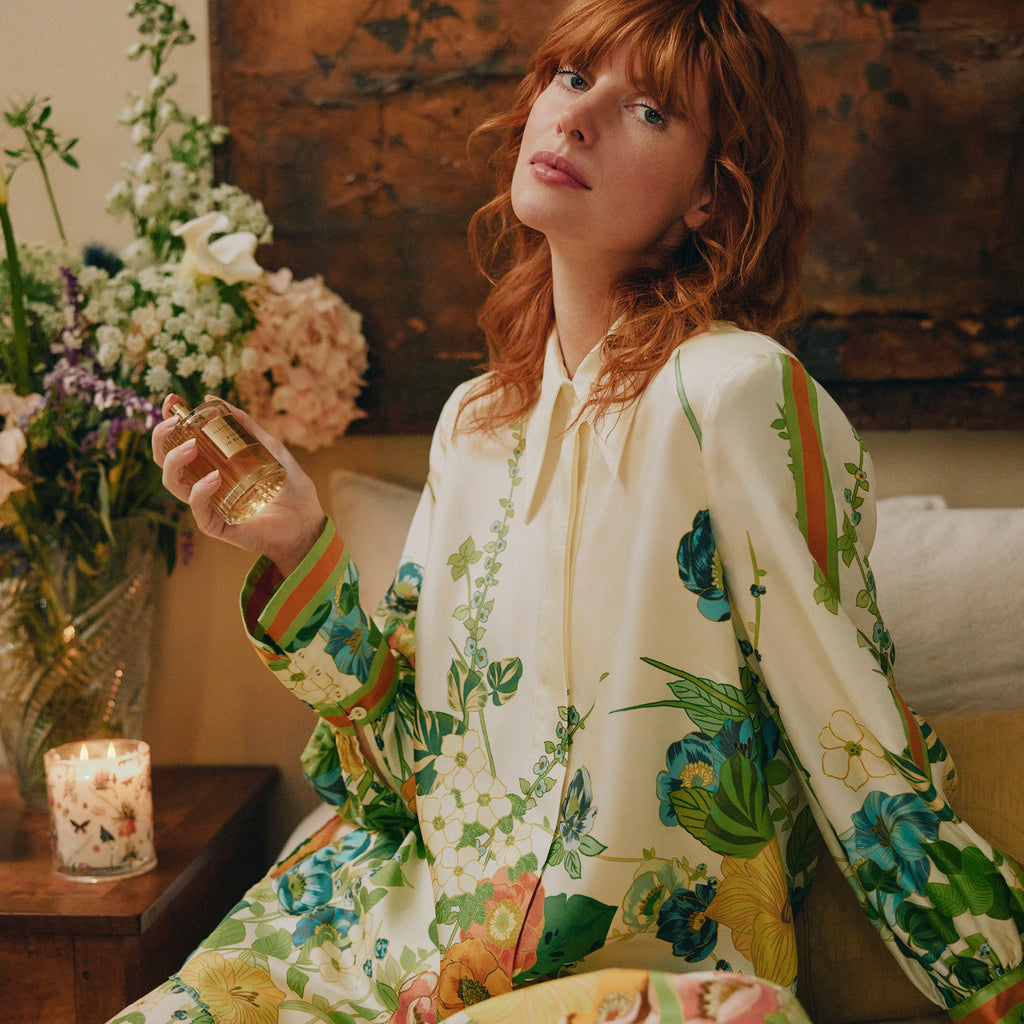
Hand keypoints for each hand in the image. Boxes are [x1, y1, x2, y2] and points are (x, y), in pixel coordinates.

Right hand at [152, 394, 326, 575]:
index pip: (180, 444)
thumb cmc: (291, 490)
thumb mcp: (273, 450)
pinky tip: (214, 477)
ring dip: (176, 462)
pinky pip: (199, 510)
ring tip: (192, 446)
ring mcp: (210, 506)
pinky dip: (201, 492)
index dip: (169, 423)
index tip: (172, 401)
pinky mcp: (218, 526)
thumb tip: (215, 400)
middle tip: (174, 421)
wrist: (309, 524)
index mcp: (213, 466)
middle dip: (162, 438)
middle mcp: (205, 486)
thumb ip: (248, 427)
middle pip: (166, 463)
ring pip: (174, 484)